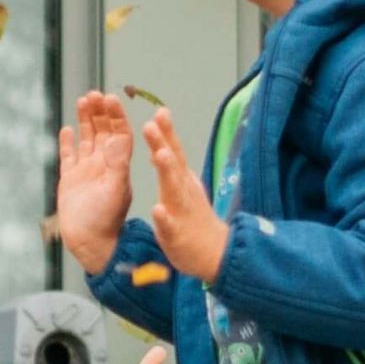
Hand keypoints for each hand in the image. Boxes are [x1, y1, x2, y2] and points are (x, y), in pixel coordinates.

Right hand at [55, 91, 135, 275]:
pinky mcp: (70, 181)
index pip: (120, 134)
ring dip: (86, 119)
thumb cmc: (106, 222)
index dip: (116, 116)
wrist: (89, 244)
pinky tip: (68, 128)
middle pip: (104, 131)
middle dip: (100, 112)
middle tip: (94, 93)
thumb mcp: (115, 191)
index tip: (111, 98)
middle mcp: (104, 165)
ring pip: (87, 138)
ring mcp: (86, 171)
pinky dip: (69, 142)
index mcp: (119, 165)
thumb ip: (118, 164)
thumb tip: (120, 137)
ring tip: (83, 99)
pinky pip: (69, 156)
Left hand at [144, 109, 227, 282]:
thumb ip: (173, 167)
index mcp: (182, 180)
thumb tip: (162, 144)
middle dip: (162, 143)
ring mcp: (182, 211)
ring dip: (167, 172)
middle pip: (172, 164)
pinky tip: (158, 210)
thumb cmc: (194, 218)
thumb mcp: (183, 188)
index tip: (160, 110)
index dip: (167, 132)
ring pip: (173, 190)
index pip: (174, 152)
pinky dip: (165, 218)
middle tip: (151, 123)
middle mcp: (183, 191)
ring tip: (159, 155)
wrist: (214, 253)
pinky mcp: (178, 234)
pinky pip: (170, 225)